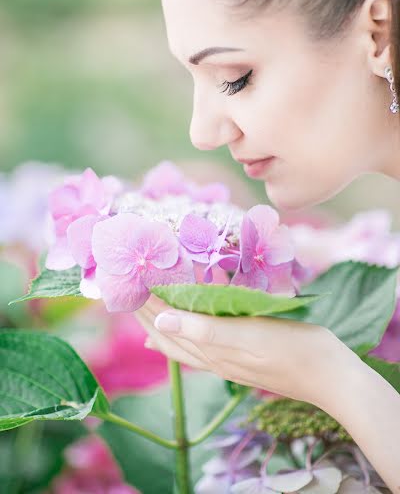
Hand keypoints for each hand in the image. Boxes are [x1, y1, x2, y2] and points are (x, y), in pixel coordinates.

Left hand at [134, 294, 344, 406]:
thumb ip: (203, 330)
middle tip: (129, 289)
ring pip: (183, 339)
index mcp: (209, 349)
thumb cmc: (290, 350)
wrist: (328, 375)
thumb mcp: (246, 336)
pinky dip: (187, 328)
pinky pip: (203, 340)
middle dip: (146, 312)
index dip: (143, 305)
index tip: (126, 282)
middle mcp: (212, 356)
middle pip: (167, 334)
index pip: (163, 325)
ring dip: (163, 319)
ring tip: (147, 306)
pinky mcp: (241, 355)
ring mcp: (227, 358)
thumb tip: (158, 323)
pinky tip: (188, 321)